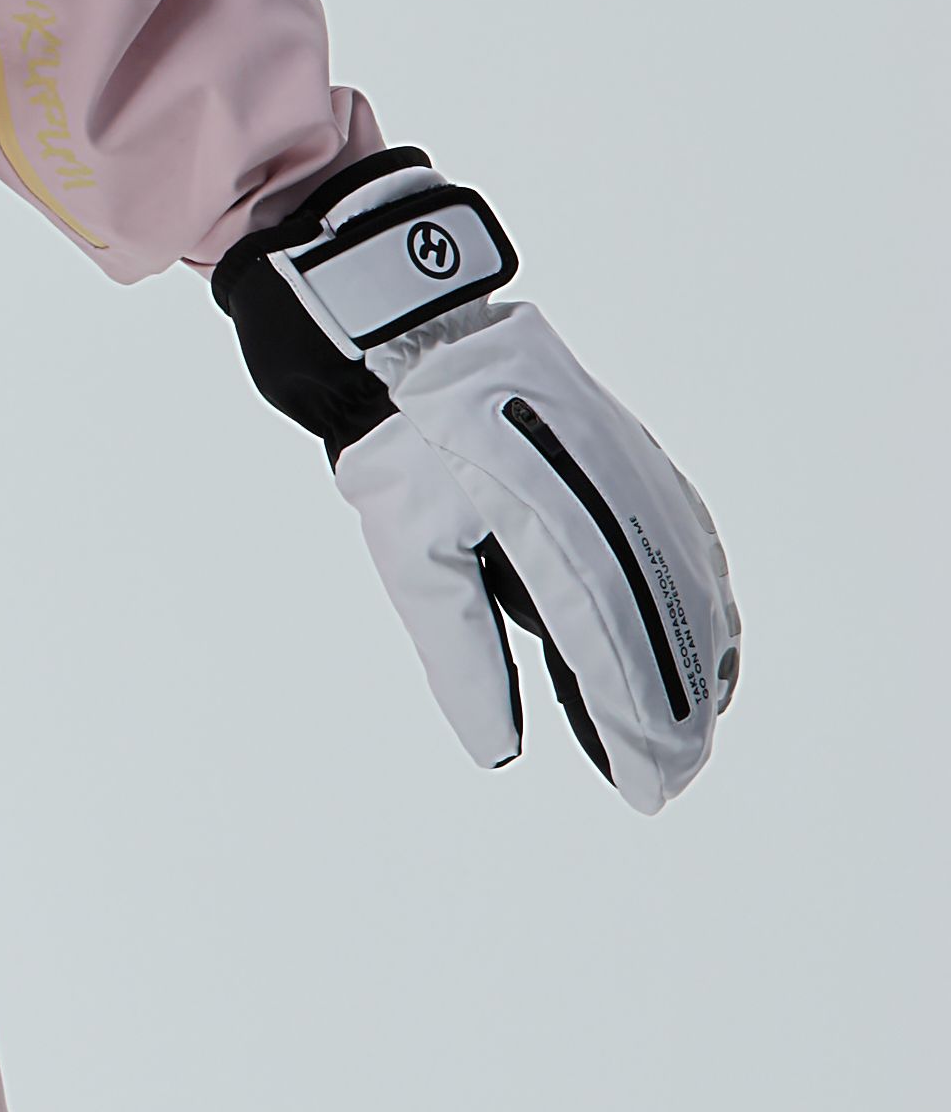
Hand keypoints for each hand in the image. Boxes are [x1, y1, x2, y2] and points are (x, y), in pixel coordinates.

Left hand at [215, 153, 735, 811]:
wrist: (408, 325)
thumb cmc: (400, 441)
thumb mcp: (411, 553)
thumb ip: (461, 652)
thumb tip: (499, 745)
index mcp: (555, 529)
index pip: (612, 650)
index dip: (636, 725)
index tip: (652, 785)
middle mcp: (609, 499)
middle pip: (664, 623)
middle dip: (676, 706)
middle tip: (676, 777)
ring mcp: (627, 469)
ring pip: (686, 580)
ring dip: (698, 655)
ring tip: (698, 723)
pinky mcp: (628, 450)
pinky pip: (685, 533)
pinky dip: (702, 591)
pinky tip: (712, 630)